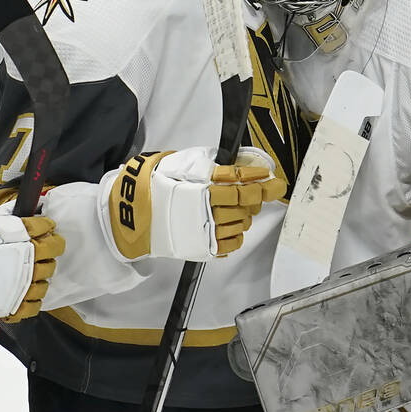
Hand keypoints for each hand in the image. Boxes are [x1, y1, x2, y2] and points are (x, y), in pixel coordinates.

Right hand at [0, 204, 64, 322]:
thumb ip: (7, 216)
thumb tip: (20, 212)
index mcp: (23, 234)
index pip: (48, 227)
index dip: (47, 228)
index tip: (43, 230)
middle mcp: (28, 258)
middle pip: (53, 253)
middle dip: (47, 250)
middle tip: (35, 251)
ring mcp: (23, 283)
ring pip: (46, 279)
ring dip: (40, 275)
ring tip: (27, 273)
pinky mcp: (14, 304)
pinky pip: (34, 304)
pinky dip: (32, 299)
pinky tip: (23, 293)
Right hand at [99, 146, 285, 262]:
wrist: (137, 211)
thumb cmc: (162, 182)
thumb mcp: (189, 163)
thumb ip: (219, 166)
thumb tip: (247, 165)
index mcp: (202, 188)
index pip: (241, 185)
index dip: (260, 181)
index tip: (272, 178)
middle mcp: (206, 212)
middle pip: (246, 205)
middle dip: (253, 197)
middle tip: (251, 191)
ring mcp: (205, 232)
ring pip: (242, 224)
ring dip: (244, 214)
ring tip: (232, 207)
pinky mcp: (203, 248)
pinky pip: (233, 242)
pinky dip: (237, 233)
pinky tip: (227, 223)